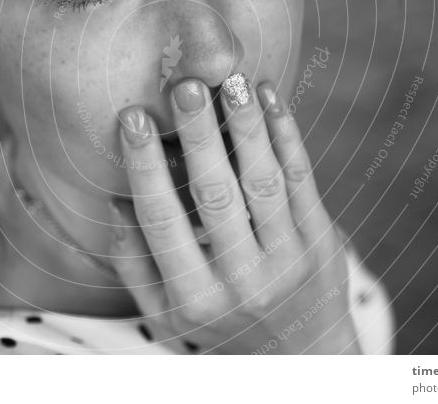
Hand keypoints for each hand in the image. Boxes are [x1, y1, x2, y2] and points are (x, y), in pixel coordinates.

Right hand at [107, 75, 360, 353]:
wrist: (300, 358)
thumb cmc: (219, 328)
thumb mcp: (166, 314)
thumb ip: (134, 263)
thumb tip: (115, 199)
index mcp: (195, 297)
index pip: (163, 221)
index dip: (145, 166)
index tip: (131, 118)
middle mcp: (243, 280)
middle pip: (217, 195)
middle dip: (200, 136)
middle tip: (184, 86)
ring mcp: (289, 260)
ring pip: (265, 182)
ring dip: (247, 127)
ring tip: (231, 80)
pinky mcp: (322, 242)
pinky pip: (304, 181)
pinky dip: (288, 136)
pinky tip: (271, 99)